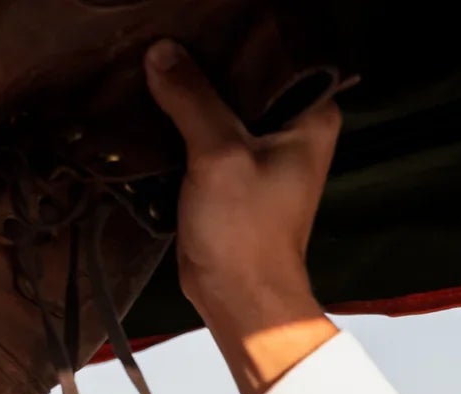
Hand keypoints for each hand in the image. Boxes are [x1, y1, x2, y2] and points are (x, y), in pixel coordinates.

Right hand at [145, 38, 341, 393]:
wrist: (239, 298)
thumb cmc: (246, 231)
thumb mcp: (218, 155)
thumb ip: (192, 100)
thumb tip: (161, 52)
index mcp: (310, 114)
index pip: (275, 56)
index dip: (234, 40)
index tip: (195, 28)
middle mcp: (291, 128)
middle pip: (243, 80)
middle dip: (204, 67)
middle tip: (164, 46)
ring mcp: (259, 153)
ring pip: (220, 108)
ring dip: (188, 98)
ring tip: (152, 71)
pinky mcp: (229, 177)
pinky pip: (203, 137)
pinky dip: (179, 128)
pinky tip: (151, 113)